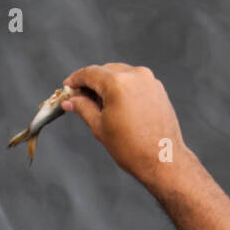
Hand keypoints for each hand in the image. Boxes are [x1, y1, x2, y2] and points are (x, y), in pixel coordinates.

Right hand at [61, 63, 190, 184]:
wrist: (162, 159)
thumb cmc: (132, 147)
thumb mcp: (99, 126)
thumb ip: (83, 108)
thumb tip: (70, 101)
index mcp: (118, 83)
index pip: (90, 73)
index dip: (75, 79)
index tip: (68, 86)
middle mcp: (135, 76)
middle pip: (105, 71)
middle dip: (91, 82)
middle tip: (78, 98)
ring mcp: (149, 81)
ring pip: (120, 74)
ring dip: (107, 84)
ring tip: (97, 104)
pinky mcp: (158, 88)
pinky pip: (134, 81)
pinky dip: (123, 88)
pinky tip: (116, 104)